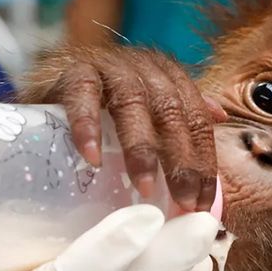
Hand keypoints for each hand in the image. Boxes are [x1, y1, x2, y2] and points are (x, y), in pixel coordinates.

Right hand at [21, 45, 224, 212]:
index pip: (196, 119)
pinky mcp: (72, 72)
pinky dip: (87, 127)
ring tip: (145, 188)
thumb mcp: (146, 107)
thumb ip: (180, 112)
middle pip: (171, 112)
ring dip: (141, 148)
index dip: (204, 161)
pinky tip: (92, 159)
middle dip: (181, 160)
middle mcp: (143, 67)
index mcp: (168, 77)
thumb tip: (220, 117)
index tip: (203, 204)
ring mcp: (107, 66)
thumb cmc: (104, 104)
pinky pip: (82, 95)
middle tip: (183, 201)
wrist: (51, 81)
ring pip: (132, 104)